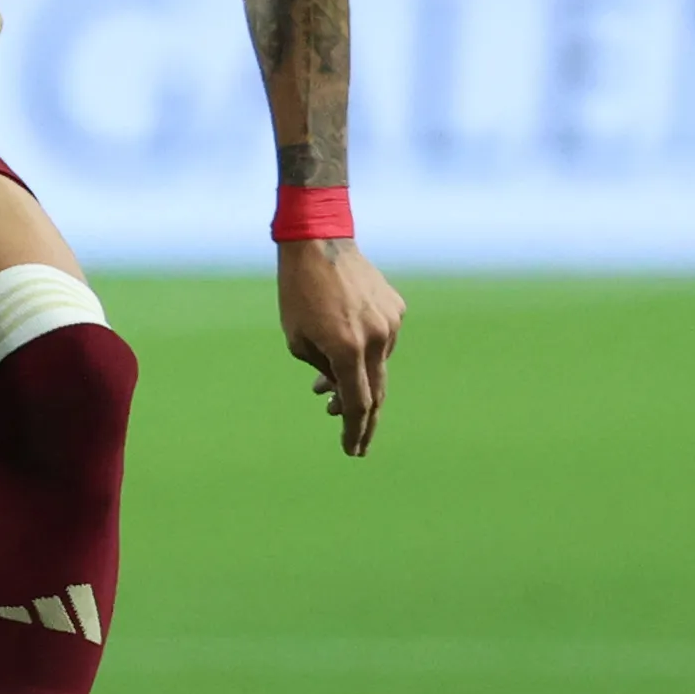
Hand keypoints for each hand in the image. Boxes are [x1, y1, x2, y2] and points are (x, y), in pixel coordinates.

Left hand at [276, 237, 402, 455]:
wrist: (319, 242)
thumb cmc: (298, 292)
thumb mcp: (297, 338)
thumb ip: (321, 368)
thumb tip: (337, 390)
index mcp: (348, 348)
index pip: (357, 403)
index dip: (354, 430)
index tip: (352, 450)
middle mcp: (377, 338)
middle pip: (376, 392)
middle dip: (363, 420)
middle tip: (355, 442)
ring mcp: (391, 322)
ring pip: (379, 365)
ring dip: (357, 380)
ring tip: (327, 388)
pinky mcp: (397, 308)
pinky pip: (383, 340)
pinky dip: (366, 352)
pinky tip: (344, 347)